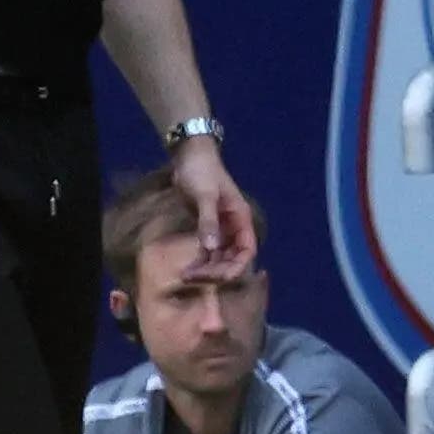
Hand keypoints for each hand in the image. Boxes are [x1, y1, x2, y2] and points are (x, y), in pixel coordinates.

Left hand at [167, 133, 256, 279]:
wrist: (189, 156)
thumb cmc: (201, 172)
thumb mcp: (205, 196)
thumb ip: (208, 222)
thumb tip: (211, 249)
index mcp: (241, 219)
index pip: (247, 250)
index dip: (237, 266)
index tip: (219, 277)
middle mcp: (234, 227)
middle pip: (233, 259)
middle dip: (217, 271)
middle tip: (195, 277)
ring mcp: (222, 230)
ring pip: (220, 258)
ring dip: (207, 270)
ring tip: (186, 276)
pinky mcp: (207, 229)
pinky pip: (208, 252)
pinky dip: (200, 262)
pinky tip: (186, 270)